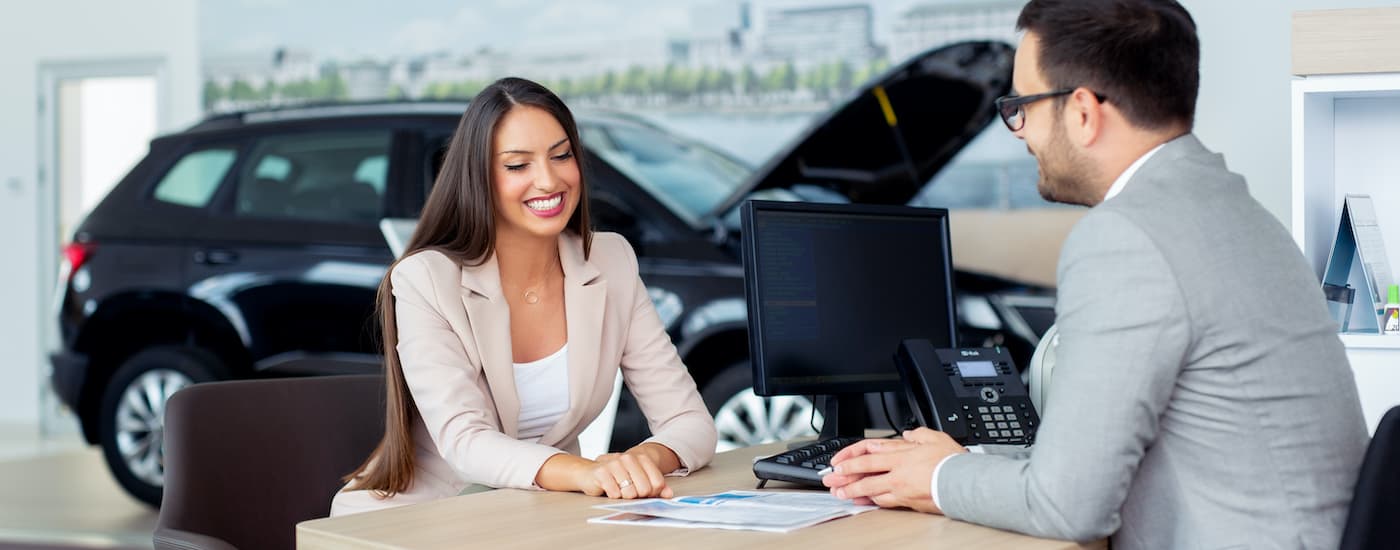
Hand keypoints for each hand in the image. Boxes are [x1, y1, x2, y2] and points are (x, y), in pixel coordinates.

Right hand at [577, 451, 672, 498]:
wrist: (589, 472)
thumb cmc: (616, 477)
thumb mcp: (638, 479)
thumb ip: (655, 486)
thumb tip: (669, 494)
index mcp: (641, 458)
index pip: (658, 483)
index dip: (652, 493)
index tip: (644, 492)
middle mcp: (628, 459)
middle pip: (645, 490)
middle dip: (638, 496)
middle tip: (629, 492)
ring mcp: (615, 464)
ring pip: (630, 493)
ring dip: (624, 497)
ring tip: (618, 489)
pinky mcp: (602, 473)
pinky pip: (615, 494)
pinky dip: (613, 496)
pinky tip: (609, 489)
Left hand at [822, 428, 965, 513]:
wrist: (964, 484)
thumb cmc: (952, 463)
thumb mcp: (936, 438)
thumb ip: (919, 434)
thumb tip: (909, 434)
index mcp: (903, 454)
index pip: (869, 454)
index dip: (851, 459)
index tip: (838, 464)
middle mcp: (898, 471)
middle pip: (865, 473)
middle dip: (845, 477)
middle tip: (830, 481)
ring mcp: (901, 488)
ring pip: (871, 490)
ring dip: (854, 492)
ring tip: (841, 493)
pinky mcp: (908, 502)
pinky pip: (884, 502)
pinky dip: (871, 502)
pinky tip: (862, 502)